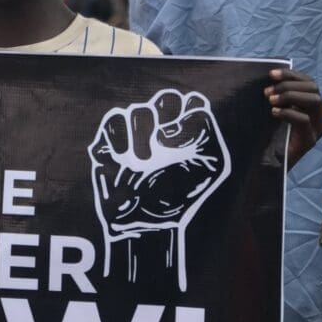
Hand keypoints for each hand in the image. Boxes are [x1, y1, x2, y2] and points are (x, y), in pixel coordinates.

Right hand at [89, 90, 230, 238]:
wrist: (148, 222)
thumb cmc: (180, 194)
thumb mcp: (210, 164)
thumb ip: (203, 132)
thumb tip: (169, 126)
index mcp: (189, 128)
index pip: (192, 103)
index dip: (190, 116)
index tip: (188, 143)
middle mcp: (162, 125)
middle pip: (166, 98)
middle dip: (167, 121)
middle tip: (165, 145)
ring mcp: (135, 132)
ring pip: (138, 110)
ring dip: (143, 135)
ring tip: (144, 162)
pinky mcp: (110, 141)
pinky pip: (113, 123)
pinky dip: (120, 139)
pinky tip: (124, 159)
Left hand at [264, 69, 321, 168]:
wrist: (268, 164)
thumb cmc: (270, 136)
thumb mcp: (276, 111)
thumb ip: (278, 96)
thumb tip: (268, 77)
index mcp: (313, 107)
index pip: (309, 82)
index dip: (291, 75)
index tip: (271, 74)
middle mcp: (319, 116)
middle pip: (313, 89)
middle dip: (288, 85)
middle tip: (267, 92)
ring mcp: (317, 129)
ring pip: (313, 101)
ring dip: (289, 96)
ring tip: (270, 101)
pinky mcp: (310, 140)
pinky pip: (304, 120)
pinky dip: (288, 112)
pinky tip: (274, 113)